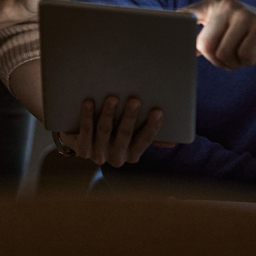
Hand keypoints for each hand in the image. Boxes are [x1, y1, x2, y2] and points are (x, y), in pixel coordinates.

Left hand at [57, 96, 174, 166]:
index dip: (152, 126)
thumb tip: (172, 142)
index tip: (158, 111)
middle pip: (125, 135)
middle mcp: (117, 157)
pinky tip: (88, 103)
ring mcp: (98, 154)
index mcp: (132, 154)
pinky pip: (86, 131)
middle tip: (134, 100)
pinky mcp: (82, 149)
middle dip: (130, 117)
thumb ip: (148, 135)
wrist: (82, 141)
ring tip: (112, 98)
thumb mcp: (132, 135)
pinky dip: (87, 117)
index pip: (145, 140)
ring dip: (109, 114)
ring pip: (105, 132)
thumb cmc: (114, 134)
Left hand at [180, 0, 255, 70]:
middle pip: (205, 44)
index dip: (176, 28)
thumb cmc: (248, 39)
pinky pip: (243, 56)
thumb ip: (202, 35)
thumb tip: (178, 46)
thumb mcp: (224, 31)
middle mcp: (227, 4)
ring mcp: (245, 13)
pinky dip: (248, 62)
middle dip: (216, 60)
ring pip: (223, 52)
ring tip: (243, 55)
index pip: (187, 15)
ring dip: (233, 63)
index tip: (166, 36)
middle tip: (229, 58)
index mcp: (213, 5)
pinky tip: (255, 53)